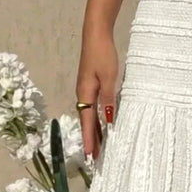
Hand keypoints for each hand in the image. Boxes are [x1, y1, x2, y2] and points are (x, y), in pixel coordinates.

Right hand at [76, 20, 119, 157]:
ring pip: (89, 115)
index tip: (91, 155)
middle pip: (87, 122)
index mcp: (86, 94)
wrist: (95, 34)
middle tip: (96, 157)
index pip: (88, 122)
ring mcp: (86, 89)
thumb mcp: (109, 78)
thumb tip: (109, 119)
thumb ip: (109, 99)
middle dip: (91, 139)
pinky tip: (102, 124)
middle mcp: (83, 94)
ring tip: (99, 146)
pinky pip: (92, 107)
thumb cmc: (102, 54)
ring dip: (94, 130)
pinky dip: (96, 119)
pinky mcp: (90, 85)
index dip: (90, 139)